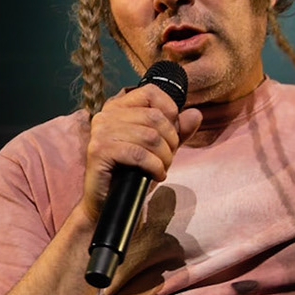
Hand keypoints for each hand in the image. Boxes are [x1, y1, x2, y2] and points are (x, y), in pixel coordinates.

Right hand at [81, 85, 202, 218]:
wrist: (109, 202)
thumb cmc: (132, 173)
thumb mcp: (160, 149)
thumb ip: (177, 131)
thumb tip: (195, 114)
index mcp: (118, 107)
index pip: (150, 92)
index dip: (169, 111)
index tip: (172, 134)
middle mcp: (106, 115)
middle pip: (154, 116)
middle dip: (170, 141)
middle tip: (167, 159)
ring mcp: (101, 132)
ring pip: (149, 136)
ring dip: (164, 157)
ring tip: (161, 168)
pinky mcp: (100, 151)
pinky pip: (139, 154)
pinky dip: (154, 167)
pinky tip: (156, 175)